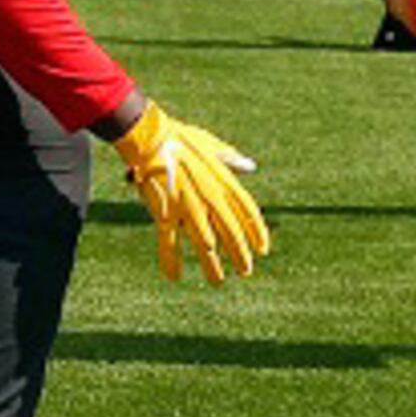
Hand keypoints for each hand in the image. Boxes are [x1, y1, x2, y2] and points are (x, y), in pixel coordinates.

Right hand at [109, 101, 267, 284]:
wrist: (152, 135)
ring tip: (217, 281)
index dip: (257, 231)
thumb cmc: (180, 138)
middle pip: (231, 232)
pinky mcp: (166, 211)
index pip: (247, 211)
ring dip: (211, 265)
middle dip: (239, 254)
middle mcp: (210, 196)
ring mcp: (189, 206)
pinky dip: (170, 259)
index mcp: (223, 180)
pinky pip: (168, 241)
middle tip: (245, 271)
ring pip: (205, 244)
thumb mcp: (212, 146)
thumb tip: (251, 165)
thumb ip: (231, 159)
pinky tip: (173, 276)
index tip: (263, 248)